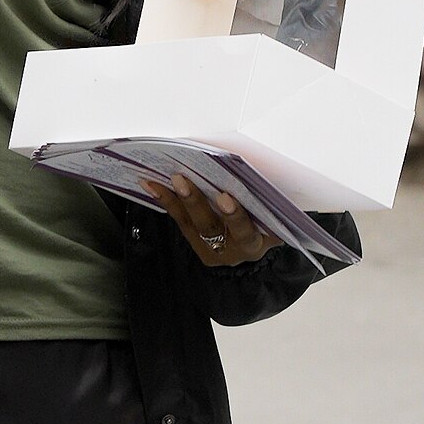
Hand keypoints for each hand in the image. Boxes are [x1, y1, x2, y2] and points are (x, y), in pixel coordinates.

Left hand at [142, 172, 273, 269]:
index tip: (225, 197)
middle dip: (195, 202)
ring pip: (190, 224)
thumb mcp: (272, 220)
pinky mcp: (195, 242)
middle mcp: (231, 251)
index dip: (234, 216)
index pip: (245, 232)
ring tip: (159, 179)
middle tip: (182, 180)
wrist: (254, 249)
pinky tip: (151, 185)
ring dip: (173, 199)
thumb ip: (265, 204)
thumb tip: (257, 172)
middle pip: (210, 227)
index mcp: (255, 244)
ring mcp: (210, 249)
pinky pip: (180, 220)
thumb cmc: (267, 224)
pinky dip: (166, 200)